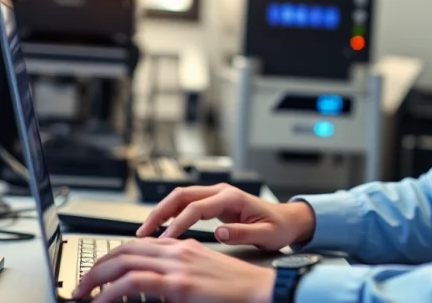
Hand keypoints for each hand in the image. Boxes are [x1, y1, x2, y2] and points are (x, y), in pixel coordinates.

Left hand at [72, 238, 274, 302]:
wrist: (261, 290)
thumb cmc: (237, 287)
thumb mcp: (202, 274)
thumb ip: (177, 274)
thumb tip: (154, 287)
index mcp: (181, 247)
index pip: (135, 244)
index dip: (109, 256)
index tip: (95, 272)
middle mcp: (176, 250)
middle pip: (124, 249)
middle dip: (95, 267)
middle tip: (81, 285)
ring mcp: (177, 265)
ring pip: (123, 262)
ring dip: (95, 278)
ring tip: (82, 293)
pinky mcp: (179, 284)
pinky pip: (134, 282)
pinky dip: (111, 291)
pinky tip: (101, 301)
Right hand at [138, 184, 315, 251]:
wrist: (287, 220)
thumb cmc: (278, 227)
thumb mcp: (266, 234)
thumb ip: (242, 233)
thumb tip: (219, 233)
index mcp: (232, 197)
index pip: (196, 208)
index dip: (178, 223)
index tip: (166, 239)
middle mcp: (222, 191)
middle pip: (182, 195)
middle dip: (160, 211)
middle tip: (143, 231)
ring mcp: (217, 195)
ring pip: (181, 197)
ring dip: (162, 211)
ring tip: (146, 230)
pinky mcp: (214, 202)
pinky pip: (187, 204)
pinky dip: (171, 214)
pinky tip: (162, 227)